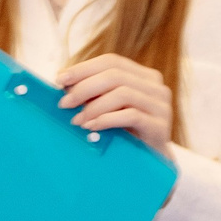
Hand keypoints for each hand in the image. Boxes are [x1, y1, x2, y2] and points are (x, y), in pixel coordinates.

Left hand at [57, 53, 171, 150]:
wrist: (148, 159)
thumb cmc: (123, 129)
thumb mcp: (107, 106)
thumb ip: (92, 92)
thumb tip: (63, 83)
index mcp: (143, 75)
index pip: (111, 61)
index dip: (83, 68)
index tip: (59, 79)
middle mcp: (155, 86)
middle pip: (115, 75)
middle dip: (84, 88)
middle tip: (64, 104)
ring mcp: (161, 105)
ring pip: (123, 94)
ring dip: (93, 106)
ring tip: (77, 120)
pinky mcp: (160, 125)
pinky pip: (131, 116)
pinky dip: (106, 120)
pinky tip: (92, 127)